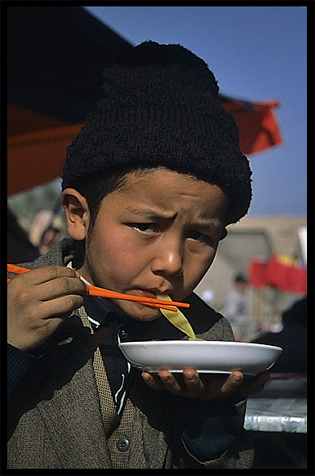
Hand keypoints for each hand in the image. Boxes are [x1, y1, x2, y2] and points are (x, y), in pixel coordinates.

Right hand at [7, 265, 87, 351]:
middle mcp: (27, 296)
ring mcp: (36, 313)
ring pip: (69, 300)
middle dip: (79, 285)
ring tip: (78, 300)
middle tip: (83, 288)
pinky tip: (67, 311)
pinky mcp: (43, 327)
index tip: (75, 276)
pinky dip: (70, 312)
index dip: (69, 272)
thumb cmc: (14, 311)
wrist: (5, 336)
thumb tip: (69, 276)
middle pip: (64, 284)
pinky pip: (65, 316)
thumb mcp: (19, 290)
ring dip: (79, 299)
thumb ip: (39, 282)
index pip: (53, 271)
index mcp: (22, 283)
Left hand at [142, 368, 269, 399]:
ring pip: (176, 389)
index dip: (232, 382)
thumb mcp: (234, 382)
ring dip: (169, 381)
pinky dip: (151, 381)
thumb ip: (251, 381)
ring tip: (164, 372)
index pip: (227, 388)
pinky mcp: (170, 388)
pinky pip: (158, 387)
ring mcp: (184, 391)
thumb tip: (266, 375)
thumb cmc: (219, 380)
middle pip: (197, 389)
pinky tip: (144, 373)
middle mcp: (201, 392)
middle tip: (190, 371)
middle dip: (193, 381)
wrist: (202, 388)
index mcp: (218, 389)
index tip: (237, 373)